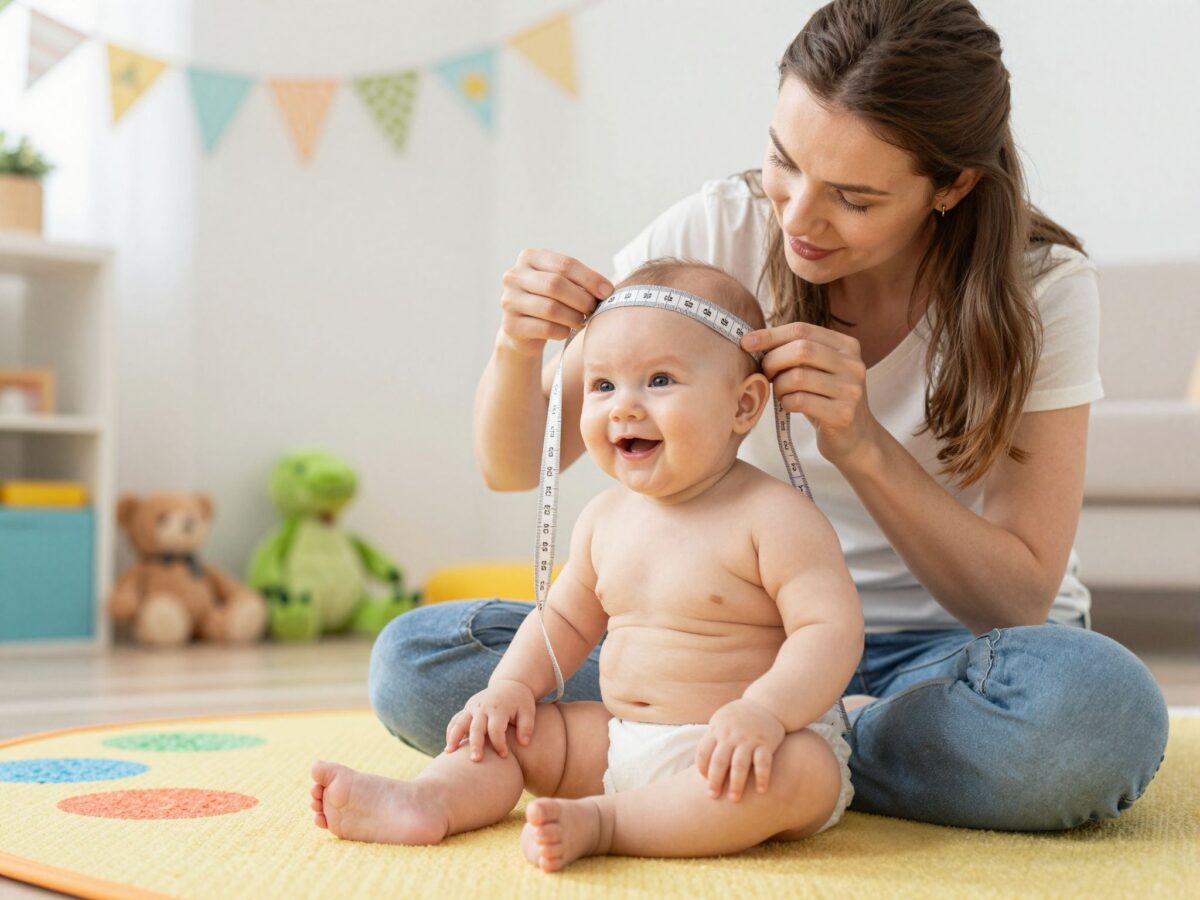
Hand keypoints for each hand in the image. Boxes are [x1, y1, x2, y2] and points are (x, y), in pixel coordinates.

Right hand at [444, 679, 536, 760]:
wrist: (509, 683)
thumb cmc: (520, 701)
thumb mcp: (528, 711)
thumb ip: (527, 726)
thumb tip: (524, 743)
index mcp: (498, 708)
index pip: (496, 729)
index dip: (499, 744)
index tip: (504, 756)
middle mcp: (482, 707)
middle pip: (476, 727)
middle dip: (475, 744)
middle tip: (475, 760)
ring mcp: (472, 707)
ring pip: (459, 723)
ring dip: (454, 737)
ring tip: (449, 753)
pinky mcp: (467, 709)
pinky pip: (455, 720)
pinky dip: (450, 732)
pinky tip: (449, 748)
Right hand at [498, 248, 612, 357]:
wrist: (523, 331)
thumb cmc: (550, 302)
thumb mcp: (563, 284)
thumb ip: (581, 282)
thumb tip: (607, 290)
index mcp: (530, 257)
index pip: (564, 264)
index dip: (590, 279)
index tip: (608, 292)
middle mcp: (514, 275)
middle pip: (555, 284)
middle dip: (581, 299)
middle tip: (593, 309)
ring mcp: (508, 300)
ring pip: (550, 308)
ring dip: (574, 317)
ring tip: (581, 320)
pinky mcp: (510, 325)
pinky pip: (545, 328)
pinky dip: (562, 331)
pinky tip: (565, 330)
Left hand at [696, 698, 785, 800]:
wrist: (767, 704)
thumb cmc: (739, 718)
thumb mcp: (721, 721)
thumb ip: (711, 739)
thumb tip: (700, 765)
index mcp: (717, 729)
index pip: (703, 751)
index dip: (702, 767)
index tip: (704, 780)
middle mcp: (731, 735)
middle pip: (719, 761)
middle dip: (715, 780)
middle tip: (713, 796)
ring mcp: (749, 739)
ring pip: (740, 764)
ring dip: (736, 783)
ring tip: (734, 799)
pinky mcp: (766, 743)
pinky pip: (763, 762)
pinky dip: (762, 777)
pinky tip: (761, 790)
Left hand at [742, 322, 879, 469]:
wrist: (855, 438)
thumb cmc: (825, 399)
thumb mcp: (817, 369)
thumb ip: (796, 352)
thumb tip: (753, 340)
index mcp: (847, 346)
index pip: (803, 330)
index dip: (771, 335)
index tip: (746, 342)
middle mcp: (853, 364)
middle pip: (801, 350)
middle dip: (773, 361)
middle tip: (766, 374)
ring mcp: (850, 390)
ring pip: (798, 377)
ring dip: (779, 385)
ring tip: (781, 392)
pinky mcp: (843, 414)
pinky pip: (800, 401)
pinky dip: (786, 402)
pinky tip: (789, 406)